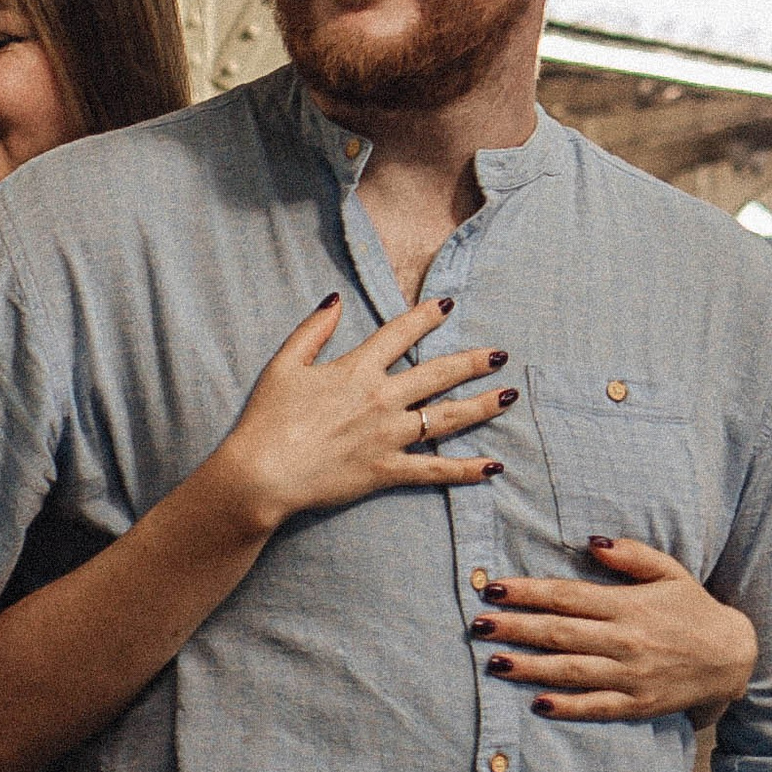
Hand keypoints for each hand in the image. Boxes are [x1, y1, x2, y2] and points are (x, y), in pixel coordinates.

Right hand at [205, 296, 511, 535]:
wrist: (262, 473)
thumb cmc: (267, 419)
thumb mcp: (284, 364)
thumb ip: (313, 329)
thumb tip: (335, 299)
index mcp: (357, 369)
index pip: (401, 333)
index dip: (427, 316)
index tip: (449, 305)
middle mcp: (381, 398)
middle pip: (438, 373)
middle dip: (473, 361)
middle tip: (500, 353)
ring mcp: (388, 435)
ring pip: (447, 417)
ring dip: (482, 405)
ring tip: (509, 395)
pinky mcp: (386, 470)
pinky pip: (434, 469)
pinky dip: (466, 469)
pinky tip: (492, 467)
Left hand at [470, 539, 758, 719]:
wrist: (731, 658)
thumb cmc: (692, 609)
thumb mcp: (669, 570)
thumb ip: (631, 555)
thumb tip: (591, 542)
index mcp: (628, 604)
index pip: (568, 596)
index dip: (528, 592)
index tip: (494, 588)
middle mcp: (625, 640)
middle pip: (560, 633)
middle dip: (516, 628)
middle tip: (478, 624)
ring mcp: (630, 675)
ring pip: (570, 671)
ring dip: (529, 666)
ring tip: (493, 661)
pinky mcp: (636, 705)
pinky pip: (595, 706)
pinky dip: (566, 706)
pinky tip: (536, 702)